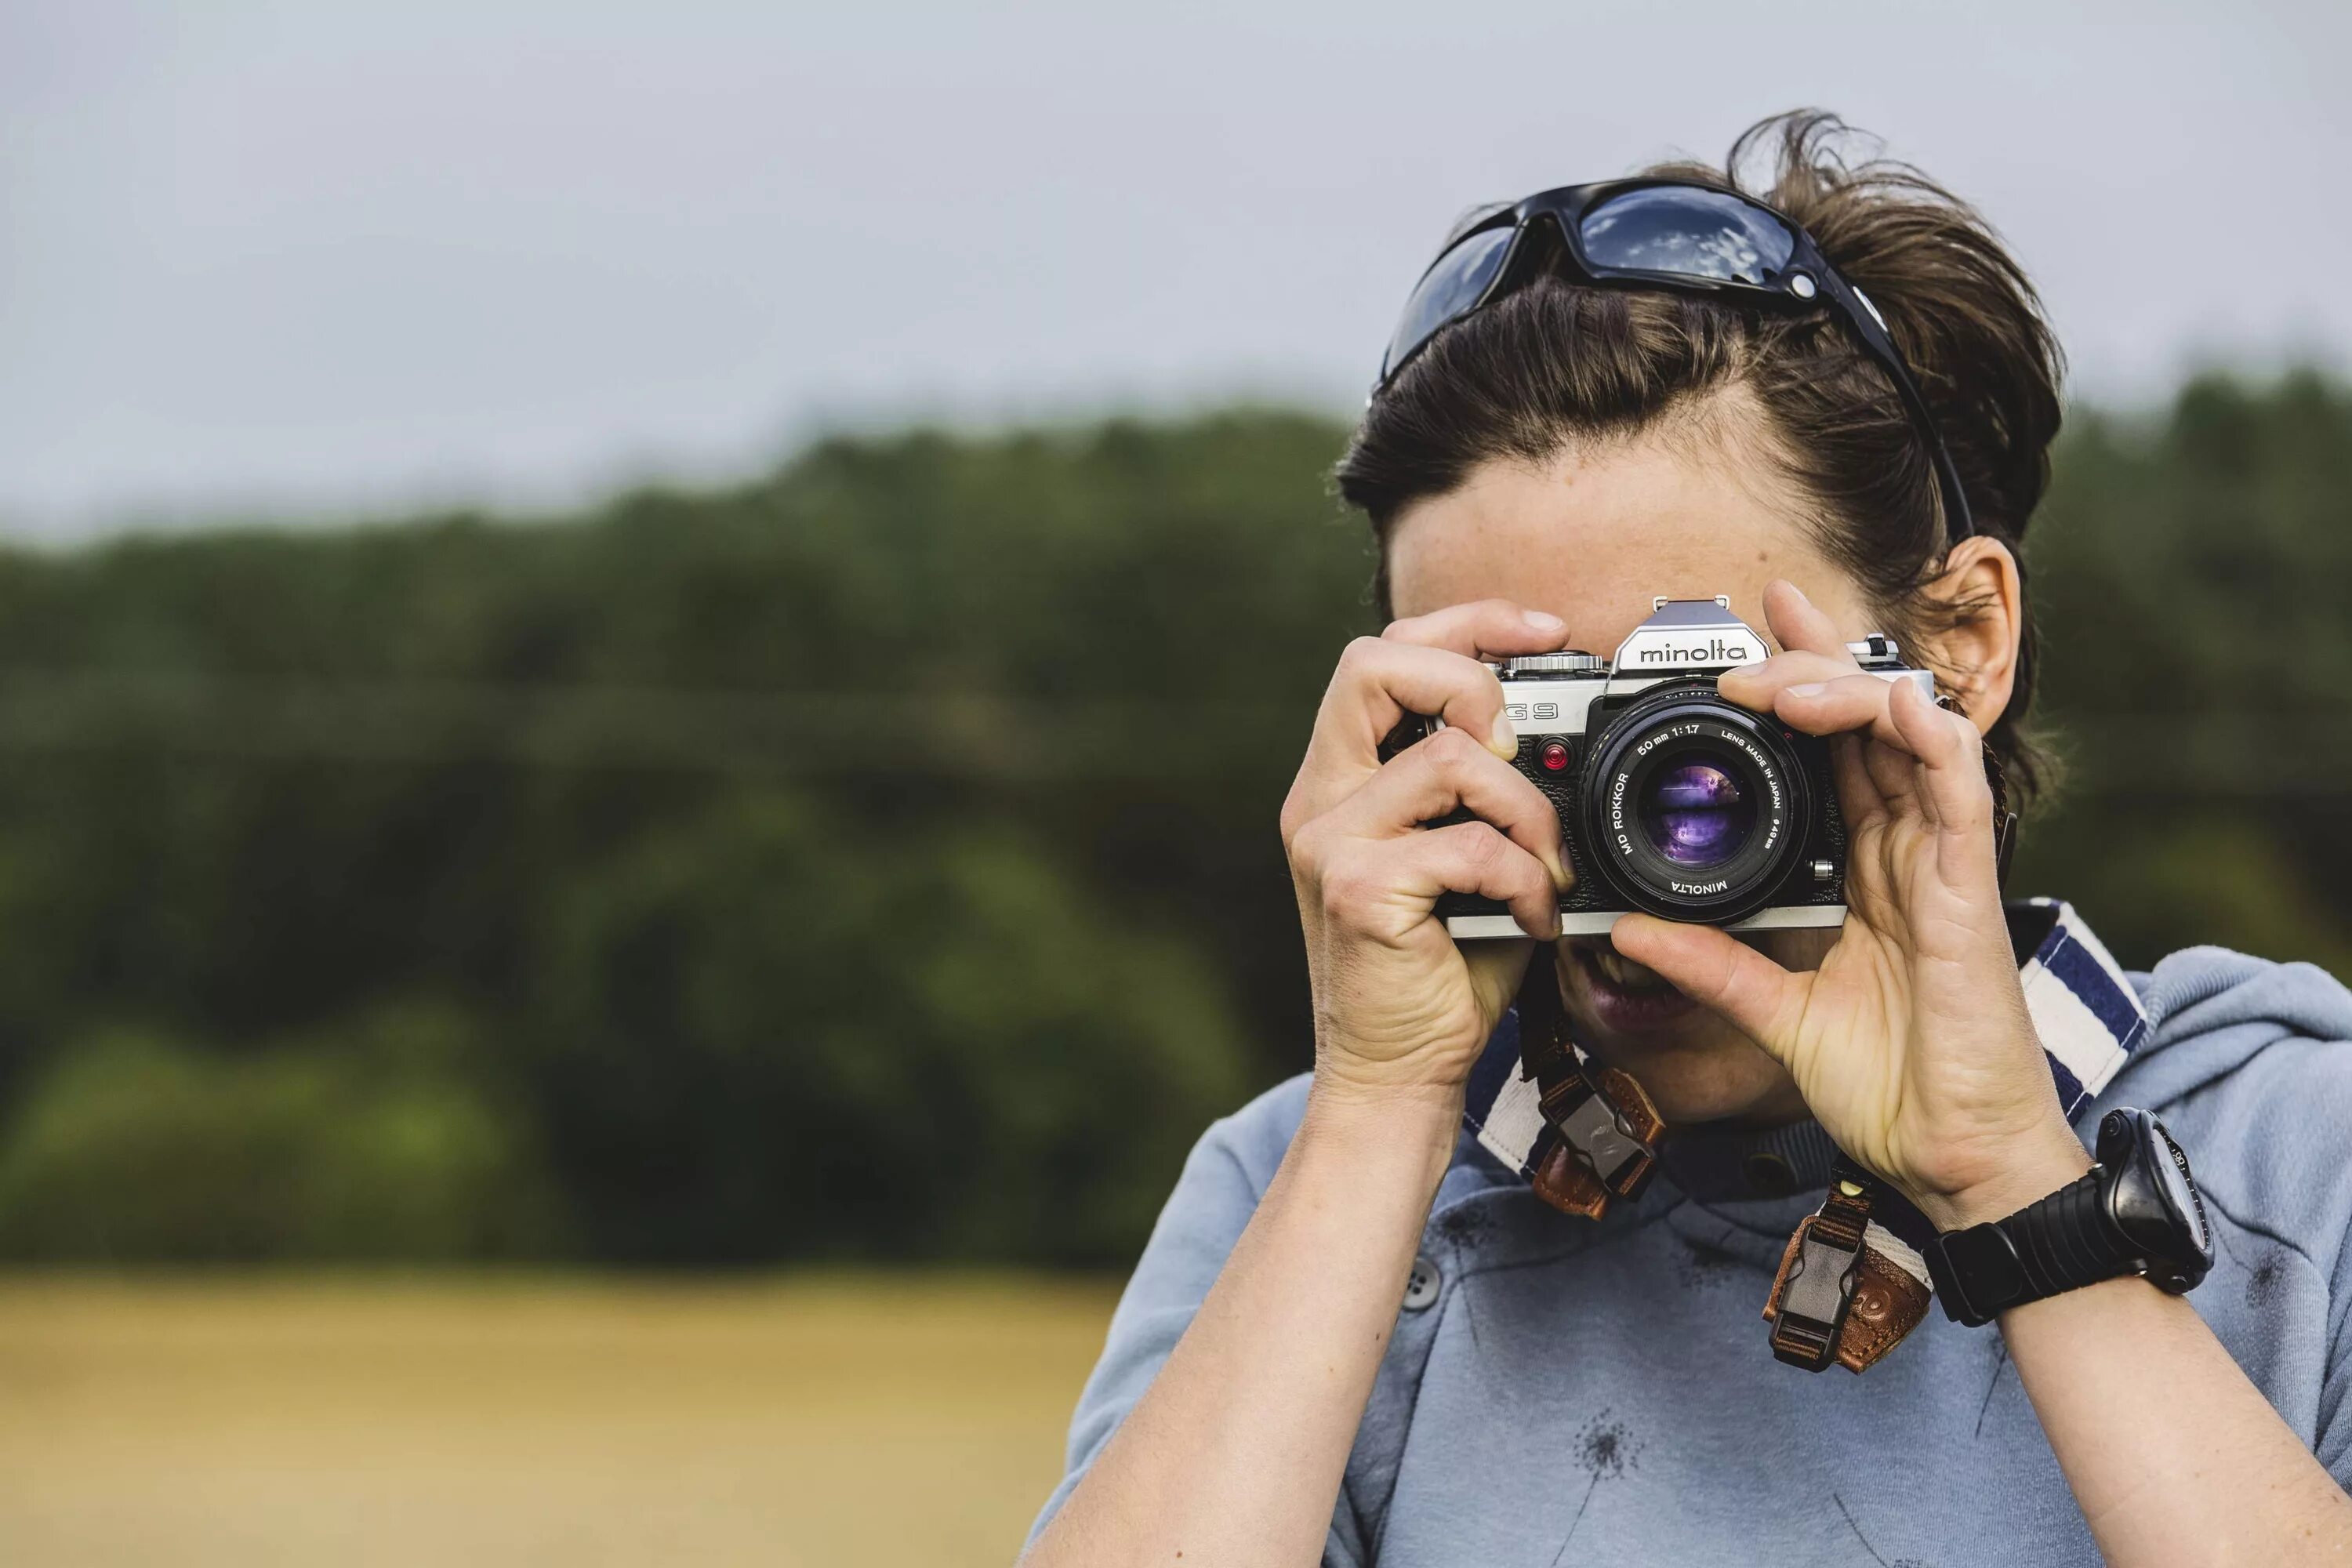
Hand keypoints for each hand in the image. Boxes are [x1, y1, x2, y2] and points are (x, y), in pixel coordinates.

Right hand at [1281, 601, 1573, 1103]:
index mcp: (1343, 778)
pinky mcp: (1355, 887)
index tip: (1545, 634)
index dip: (1467, 622)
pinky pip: (1468, 843)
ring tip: (1546, 868)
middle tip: (1522, 753)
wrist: (1399, 1073)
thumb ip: (1491, 791)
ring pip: (1449, 760)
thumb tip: (1566, 735)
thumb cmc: (1443, 969)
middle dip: (1473, 684)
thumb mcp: (1473, 858)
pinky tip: (1534, 917)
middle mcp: (1321, 798)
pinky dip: (1524, 878)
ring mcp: (1329, 840)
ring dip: (1527, 812)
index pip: (1384, 652)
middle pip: (1376, 664)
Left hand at [1609, 580, 2087, 1228]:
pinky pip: (1959, 786)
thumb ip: (1708, 964)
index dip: (1796, 686)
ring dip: (1846, 688)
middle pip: (1869, 720)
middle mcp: (1908, 852)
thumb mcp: (1774, 1013)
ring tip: (1780, 679)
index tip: (1737, 647)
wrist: (1950, 1161)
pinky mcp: (1971, 887)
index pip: (1834, 750)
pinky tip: (1879, 707)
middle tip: (1751, 636)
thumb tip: (1626, 929)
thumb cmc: (1890, 1090)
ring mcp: (1942, 862)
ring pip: (1910, 731)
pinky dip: (1923, 734)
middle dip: (1812, 660)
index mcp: (1868, 870)